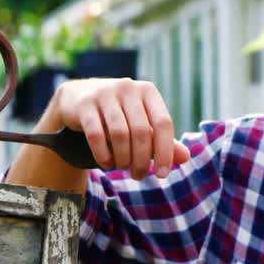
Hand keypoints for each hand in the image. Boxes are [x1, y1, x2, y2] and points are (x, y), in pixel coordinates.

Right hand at [52, 78, 191, 178]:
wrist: (77, 97)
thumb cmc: (119, 114)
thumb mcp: (142, 123)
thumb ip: (162, 141)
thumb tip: (185, 158)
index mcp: (148, 91)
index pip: (163, 123)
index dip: (165, 152)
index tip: (162, 174)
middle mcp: (128, 88)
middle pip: (141, 131)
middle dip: (141, 160)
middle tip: (138, 176)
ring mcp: (104, 93)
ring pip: (119, 134)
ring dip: (122, 159)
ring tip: (121, 168)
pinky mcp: (84, 104)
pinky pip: (96, 135)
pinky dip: (103, 155)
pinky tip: (106, 163)